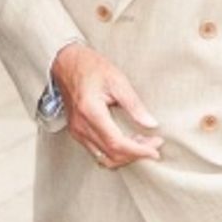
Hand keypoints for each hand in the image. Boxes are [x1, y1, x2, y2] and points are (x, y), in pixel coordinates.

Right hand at [52, 43, 163, 169]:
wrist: (66, 63)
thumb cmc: (90, 67)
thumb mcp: (117, 80)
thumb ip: (134, 104)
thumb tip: (150, 124)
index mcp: (90, 111)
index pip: (117, 143)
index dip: (138, 150)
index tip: (154, 150)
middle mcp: (81, 126)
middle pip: (111, 155)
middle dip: (136, 154)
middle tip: (153, 144)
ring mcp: (77, 131)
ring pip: (104, 159)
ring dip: (125, 156)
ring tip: (142, 144)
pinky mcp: (77, 132)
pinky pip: (97, 152)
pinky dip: (114, 152)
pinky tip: (127, 142)